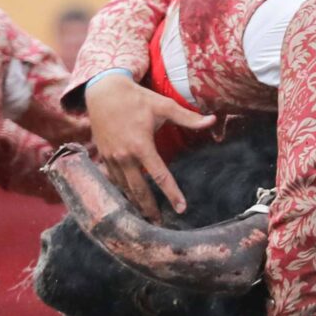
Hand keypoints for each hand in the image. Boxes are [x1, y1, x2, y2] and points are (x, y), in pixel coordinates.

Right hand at [85, 71, 213, 218]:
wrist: (103, 91)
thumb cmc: (136, 98)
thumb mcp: (163, 106)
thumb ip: (188, 118)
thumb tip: (212, 120)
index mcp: (141, 145)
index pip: (160, 176)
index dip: (172, 193)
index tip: (181, 208)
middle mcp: (124, 155)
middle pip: (138, 190)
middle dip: (149, 209)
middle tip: (160, 224)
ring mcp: (111, 157)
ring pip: (123, 188)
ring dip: (134, 203)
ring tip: (145, 217)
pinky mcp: (103, 156)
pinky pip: (112, 180)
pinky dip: (120, 191)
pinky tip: (128, 199)